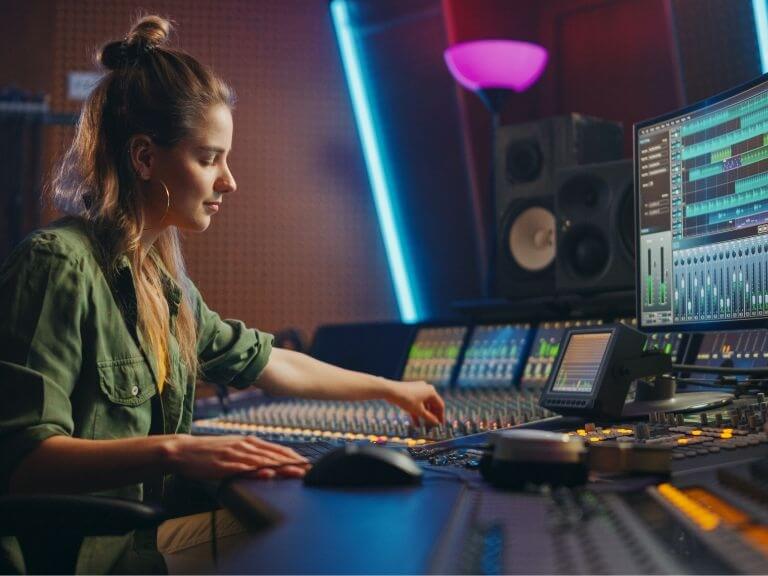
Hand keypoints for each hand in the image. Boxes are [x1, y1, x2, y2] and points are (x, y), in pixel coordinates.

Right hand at [165, 434, 309, 480]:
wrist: (183, 450)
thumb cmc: (209, 452)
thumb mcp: (234, 448)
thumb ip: (251, 454)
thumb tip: (269, 463)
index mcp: (249, 441)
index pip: (277, 449)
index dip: (294, 457)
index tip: (308, 465)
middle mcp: (245, 445)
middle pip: (274, 455)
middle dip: (293, 463)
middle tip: (310, 471)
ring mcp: (234, 454)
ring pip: (262, 461)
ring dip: (281, 467)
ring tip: (296, 473)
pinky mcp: (223, 464)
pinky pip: (243, 468)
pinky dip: (256, 471)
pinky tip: (267, 474)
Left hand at [385, 380, 444, 426]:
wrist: (390, 390)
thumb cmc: (406, 399)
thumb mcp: (419, 411)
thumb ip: (429, 417)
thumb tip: (436, 422)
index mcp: (431, 392)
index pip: (440, 405)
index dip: (441, 416)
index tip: (440, 425)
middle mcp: (426, 389)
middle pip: (432, 405)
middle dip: (432, 416)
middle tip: (432, 426)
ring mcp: (418, 389)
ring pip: (424, 405)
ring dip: (424, 415)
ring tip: (424, 426)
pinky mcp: (411, 391)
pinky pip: (417, 403)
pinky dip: (417, 412)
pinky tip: (416, 423)